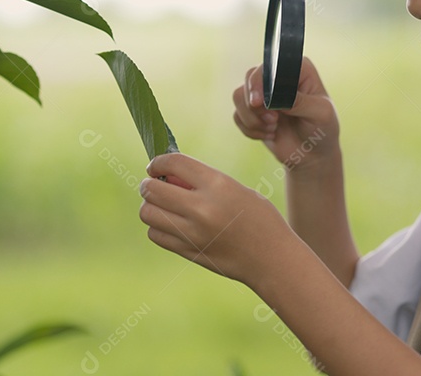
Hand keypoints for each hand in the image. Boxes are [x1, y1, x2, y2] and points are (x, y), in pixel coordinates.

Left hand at [139, 152, 293, 284]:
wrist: (273, 259)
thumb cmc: (258, 218)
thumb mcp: (235, 188)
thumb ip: (201, 180)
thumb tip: (164, 174)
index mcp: (218, 184)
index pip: (173, 162)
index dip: (158, 161)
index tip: (155, 166)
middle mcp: (202, 208)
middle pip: (151, 189)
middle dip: (148, 184)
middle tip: (154, 185)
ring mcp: (194, 233)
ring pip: (148, 213)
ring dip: (150, 206)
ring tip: (163, 206)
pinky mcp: (189, 251)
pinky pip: (155, 234)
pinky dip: (157, 227)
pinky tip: (171, 224)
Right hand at [231, 57, 339, 170]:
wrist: (312, 156)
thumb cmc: (323, 130)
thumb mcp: (321, 114)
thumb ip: (300, 102)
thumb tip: (276, 99)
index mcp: (298, 70)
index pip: (272, 65)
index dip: (261, 81)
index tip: (259, 102)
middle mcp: (278, 77)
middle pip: (250, 77)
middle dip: (255, 103)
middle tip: (273, 120)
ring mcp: (263, 94)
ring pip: (239, 96)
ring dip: (253, 118)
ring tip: (273, 128)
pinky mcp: (252, 111)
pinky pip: (237, 115)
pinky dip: (250, 129)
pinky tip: (269, 134)